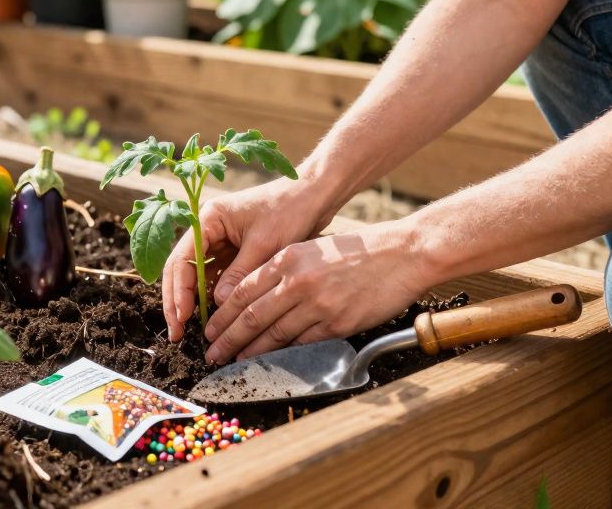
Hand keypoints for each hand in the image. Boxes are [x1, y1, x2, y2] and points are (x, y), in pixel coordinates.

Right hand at [162, 176, 331, 341]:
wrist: (313, 197)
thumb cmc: (289, 212)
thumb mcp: (264, 245)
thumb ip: (239, 274)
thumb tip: (218, 305)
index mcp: (209, 219)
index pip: (182, 259)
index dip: (179, 291)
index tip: (183, 318)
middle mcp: (208, 229)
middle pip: (181, 269)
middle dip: (177, 301)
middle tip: (177, 333)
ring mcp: (219, 241)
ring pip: (195, 276)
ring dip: (192, 302)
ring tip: (189, 331)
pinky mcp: (232, 252)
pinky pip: (214, 278)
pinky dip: (210, 297)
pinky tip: (212, 318)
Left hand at [201, 222, 430, 363]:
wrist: (401, 254)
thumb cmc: (358, 250)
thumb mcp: (312, 248)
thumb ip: (283, 270)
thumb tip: (255, 297)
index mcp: (287, 258)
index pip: (243, 290)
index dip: (222, 314)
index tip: (210, 329)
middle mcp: (297, 280)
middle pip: (251, 315)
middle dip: (226, 338)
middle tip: (211, 353)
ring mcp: (317, 303)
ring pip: (273, 334)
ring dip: (249, 351)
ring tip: (233, 362)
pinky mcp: (337, 323)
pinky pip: (302, 343)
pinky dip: (282, 355)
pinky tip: (269, 362)